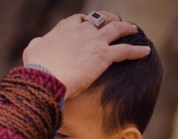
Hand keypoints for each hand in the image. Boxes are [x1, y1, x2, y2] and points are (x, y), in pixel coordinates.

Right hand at [22, 12, 150, 98]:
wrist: (45, 79)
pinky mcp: (104, 55)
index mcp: (64, 29)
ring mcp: (94, 41)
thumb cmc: (36, 69)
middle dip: (108, 19)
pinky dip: (137, 50)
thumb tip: (39, 42)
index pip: (78, 20)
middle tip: (114, 24)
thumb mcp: (32, 51)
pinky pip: (126, 50)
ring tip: (133, 30)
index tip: (88, 27)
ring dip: (126, 28)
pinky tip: (145, 51)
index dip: (85, 23)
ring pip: (116, 29)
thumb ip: (38, 44)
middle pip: (100, 19)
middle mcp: (81, 30)